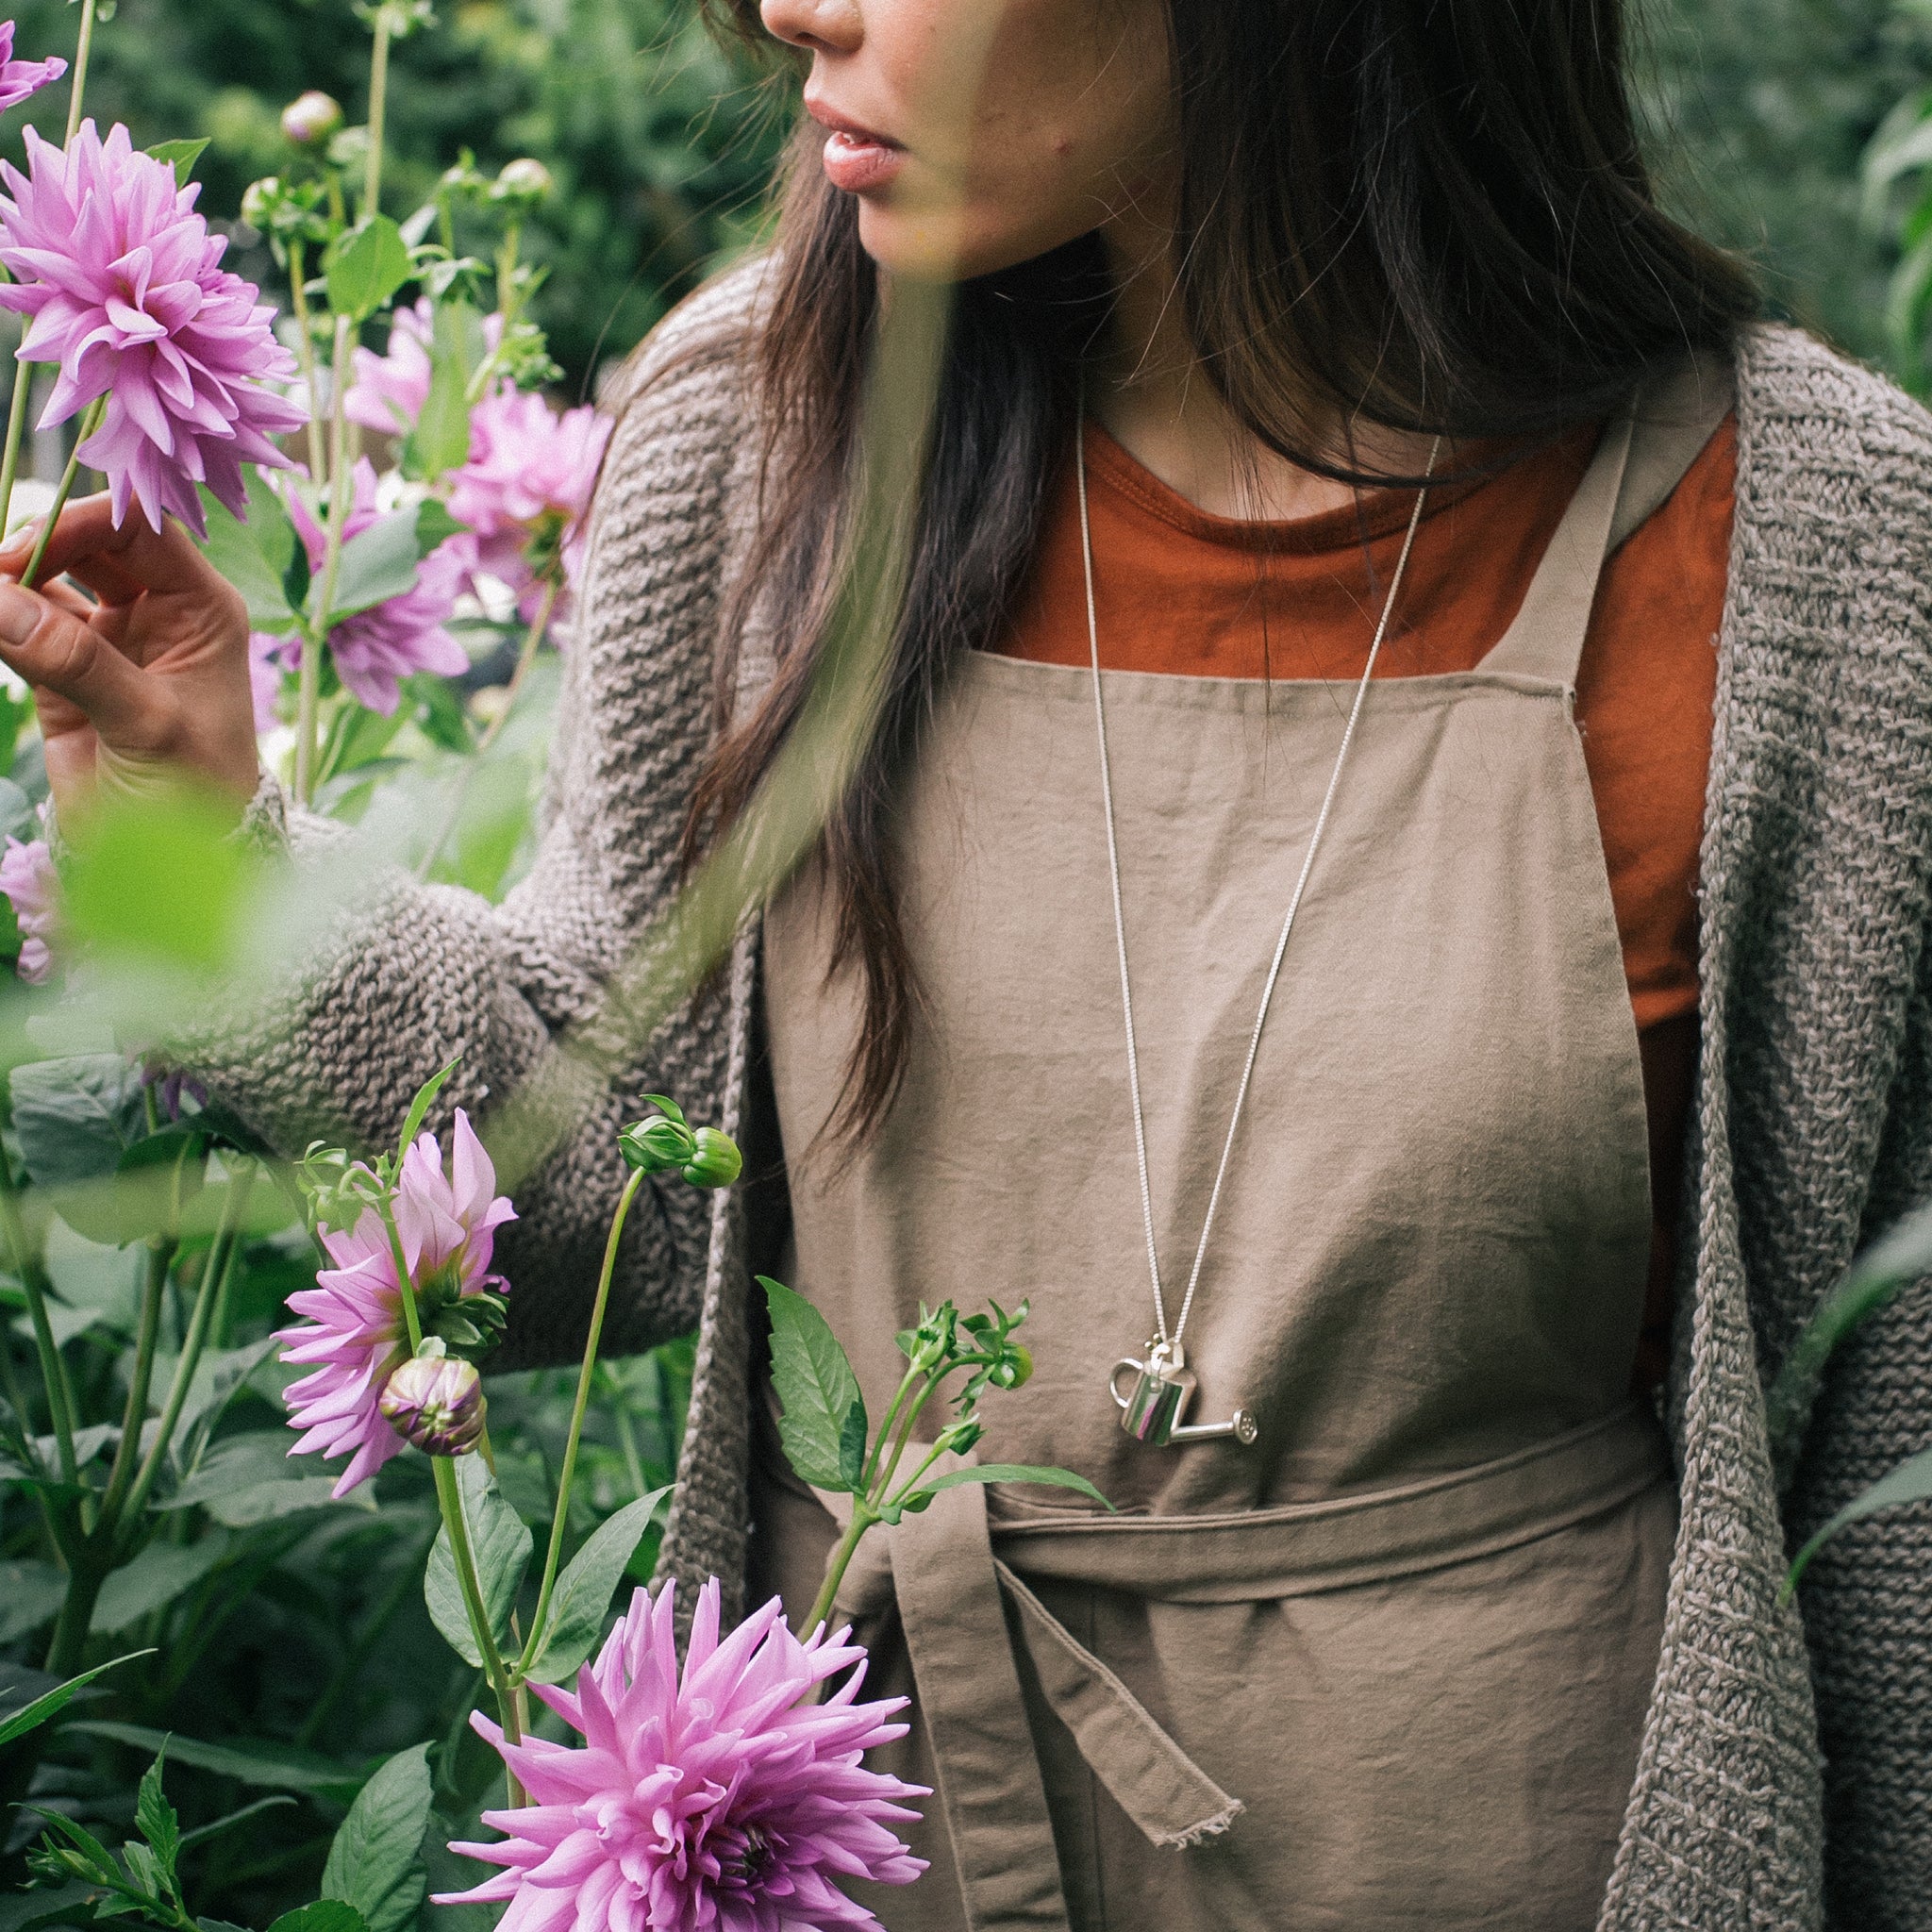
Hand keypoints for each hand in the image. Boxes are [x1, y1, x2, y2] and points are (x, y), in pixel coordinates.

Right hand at [0, 493, 260, 821]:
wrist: (174, 860)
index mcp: (201, 609)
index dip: (80, 523)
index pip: (140, 533)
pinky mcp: (64, 670)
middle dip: (37, 544)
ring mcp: (109, 639)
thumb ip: (78, 662)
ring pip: (48, 581)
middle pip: (89, 544)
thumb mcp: (148, 726)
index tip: (22, 550)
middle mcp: (158, 613)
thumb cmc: (196, 790)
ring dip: (9, 579)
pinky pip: (21, 625)